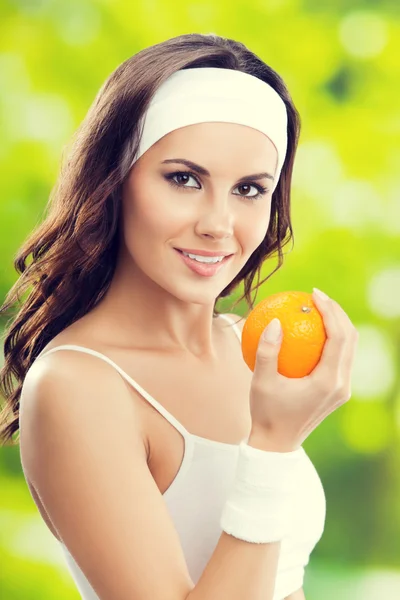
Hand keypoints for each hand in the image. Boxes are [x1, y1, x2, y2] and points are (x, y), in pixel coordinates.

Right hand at [249, 289, 358, 449]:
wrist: (277, 443)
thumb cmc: (266, 413)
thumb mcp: (261, 381)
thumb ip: (267, 351)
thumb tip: (273, 321)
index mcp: (327, 382)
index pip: (338, 337)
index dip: (330, 311)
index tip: (313, 295)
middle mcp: (341, 385)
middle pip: (351, 339)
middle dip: (337, 312)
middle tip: (316, 297)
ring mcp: (342, 389)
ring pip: (349, 348)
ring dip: (337, 325)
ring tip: (317, 308)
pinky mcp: (338, 391)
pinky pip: (340, 358)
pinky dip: (331, 340)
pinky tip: (312, 330)